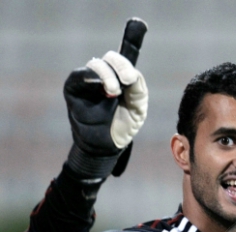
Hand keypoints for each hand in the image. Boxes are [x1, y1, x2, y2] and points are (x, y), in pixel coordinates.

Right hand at [64, 51, 147, 178]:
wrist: (108, 145)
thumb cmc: (123, 125)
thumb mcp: (137, 108)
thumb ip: (138, 90)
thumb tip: (131, 74)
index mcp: (119, 78)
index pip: (121, 61)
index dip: (126, 65)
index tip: (130, 78)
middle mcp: (103, 75)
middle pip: (110, 59)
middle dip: (119, 68)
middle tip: (125, 81)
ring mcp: (88, 80)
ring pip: (96, 65)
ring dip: (106, 75)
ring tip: (113, 91)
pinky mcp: (73, 88)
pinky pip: (78, 76)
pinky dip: (88, 77)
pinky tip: (97, 84)